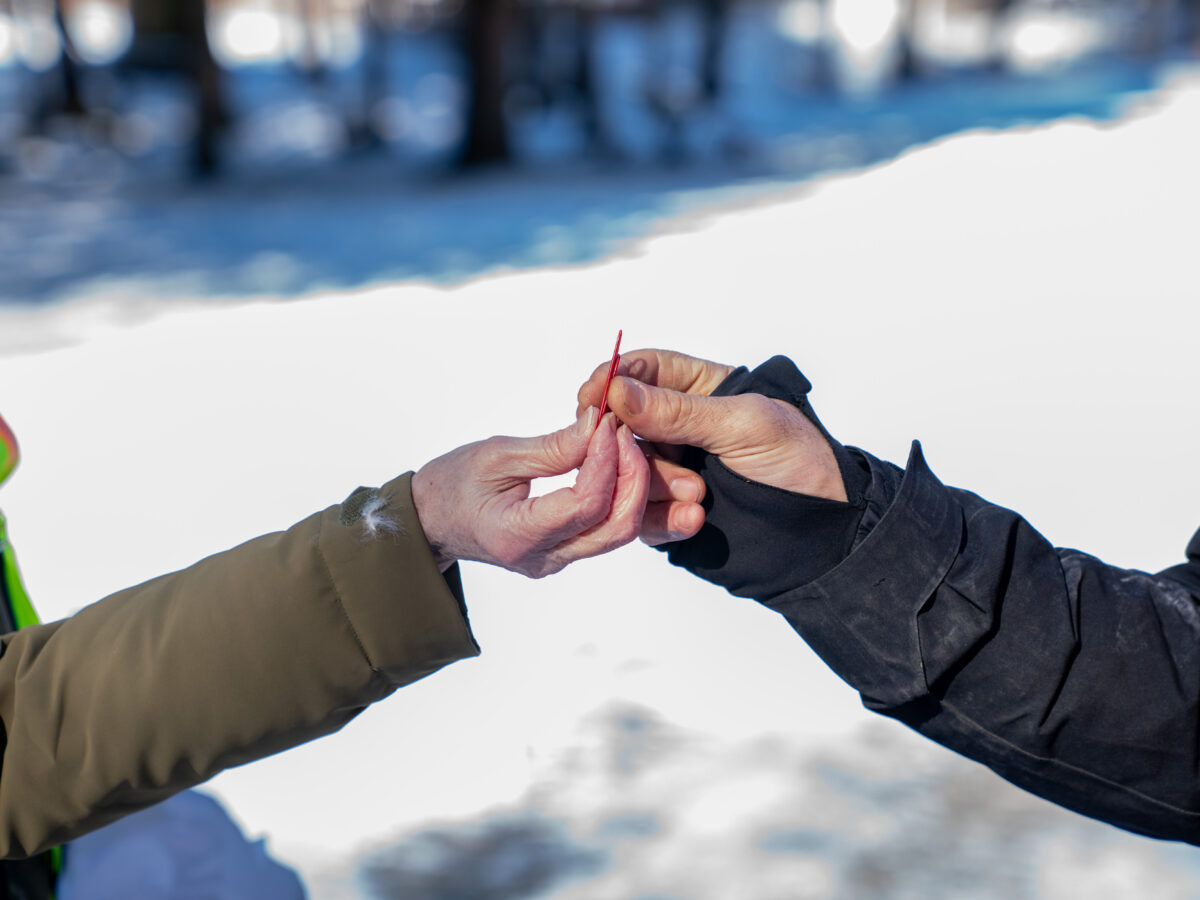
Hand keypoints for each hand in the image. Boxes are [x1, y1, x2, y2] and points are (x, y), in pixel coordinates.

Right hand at [411, 408, 648, 577]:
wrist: (431, 520)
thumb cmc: (453, 485)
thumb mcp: (497, 455)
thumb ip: (553, 447)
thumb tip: (597, 427)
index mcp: (518, 537)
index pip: (586, 504)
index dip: (605, 461)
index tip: (605, 423)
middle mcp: (544, 558)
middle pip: (616, 527)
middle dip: (632, 477)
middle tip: (623, 432)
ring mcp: (557, 560)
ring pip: (618, 531)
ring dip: (630, 485)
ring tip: (619, 442)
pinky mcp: (565, 552)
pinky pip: (605, 528)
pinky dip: (617, 493)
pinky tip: (610, 461)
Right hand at [577, 349, 845, 544]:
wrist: (824, 535)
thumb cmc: (800, 463)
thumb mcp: (745, 426)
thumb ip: (679, 411)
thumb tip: (618, 390)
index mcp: (702, 389)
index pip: (644, 370)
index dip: (614, 378)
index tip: (593, 396)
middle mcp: (680, 427)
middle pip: (624, 422)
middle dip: (628, 442)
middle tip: (634, 456)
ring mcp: (672, 470)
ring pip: (626, 470)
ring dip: (654, 484)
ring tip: (697, 495)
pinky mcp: (669, 512)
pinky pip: (640, 514)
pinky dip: (660, 519)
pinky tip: (693, 520)